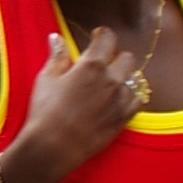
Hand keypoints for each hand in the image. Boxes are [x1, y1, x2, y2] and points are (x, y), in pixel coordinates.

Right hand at [1, 31, 138, 182]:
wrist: (53, 147)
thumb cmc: (45, 112)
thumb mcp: (46, 79)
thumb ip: (57, 56)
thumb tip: (57, 38)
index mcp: (91, 65)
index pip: (108, 37)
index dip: (102, 35)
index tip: (96, 37)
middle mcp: (112, 79)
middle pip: (127, 57)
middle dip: (115, 57)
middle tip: (101, 65)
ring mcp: (121, 99)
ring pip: (134, 79)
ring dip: (123, 78)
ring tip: (108, 84)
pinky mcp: (124, 118)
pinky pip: (138, 100)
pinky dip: (130, 97)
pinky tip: (117, 100)